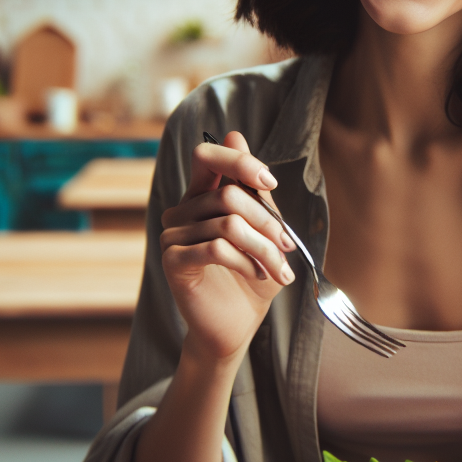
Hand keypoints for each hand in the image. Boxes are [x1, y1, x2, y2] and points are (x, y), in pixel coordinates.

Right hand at [159, 130, 295, 361]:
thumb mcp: (263, 230)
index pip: (207, 156)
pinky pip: (216, 248)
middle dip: (269, 222)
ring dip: (265, 248)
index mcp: (201, 197)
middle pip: (229, 195)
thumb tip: (234, 135)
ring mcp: (172, 235)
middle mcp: (181, 211)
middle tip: (289, 247)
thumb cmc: (252, 277)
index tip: (270, 182)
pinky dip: (248, 262)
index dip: (238, 162)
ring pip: (229, 224)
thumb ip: (253, 191)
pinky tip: (259, 276)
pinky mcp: (172, 261)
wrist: (236, 326)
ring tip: (280, 270)